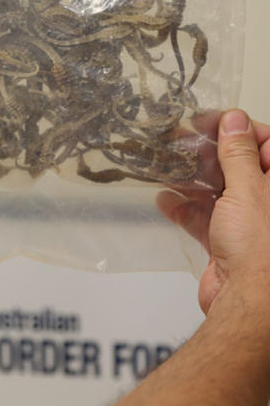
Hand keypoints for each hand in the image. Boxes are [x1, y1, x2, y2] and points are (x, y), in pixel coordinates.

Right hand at [157, 109, 269, 314]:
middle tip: (182, 142)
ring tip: (167, 167)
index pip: (267, 143)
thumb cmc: (263, 252)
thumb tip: (235, 122)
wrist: (250, 304)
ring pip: (220, 191)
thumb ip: (239, 153)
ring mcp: (250, 223)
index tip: (211, 122)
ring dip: (193, 180)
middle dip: (210, 154)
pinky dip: (184, 209)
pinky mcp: (229, 242)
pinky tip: (166, 200)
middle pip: (240, 166)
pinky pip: (204, 218)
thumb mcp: (248, 189)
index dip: (238, 129)